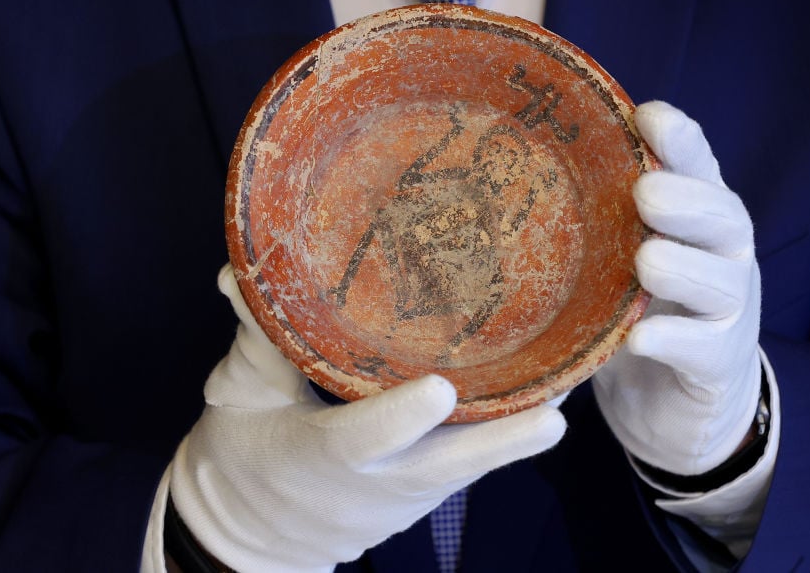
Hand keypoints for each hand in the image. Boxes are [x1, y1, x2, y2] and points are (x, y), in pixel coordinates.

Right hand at [162, 264, 566, 571]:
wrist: (250, 537)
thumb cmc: (240, 458)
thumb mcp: (237, 398)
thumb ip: (253, 340)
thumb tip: (241, 272)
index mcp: (319, 457)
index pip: (360, 439)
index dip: (399, 418)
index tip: (440, 391)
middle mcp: (374, 485)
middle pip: (445, 468)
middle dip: (502, 442)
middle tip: (552, 415)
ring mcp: (404, 497)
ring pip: (469, 469)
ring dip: (519, 434)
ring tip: (573, 383)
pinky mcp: (421, 496)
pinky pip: (469, 467)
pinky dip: (505, 436)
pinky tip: (545, 395)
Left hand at [592, 101, 761, 475]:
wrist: (674, 403)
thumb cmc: (637, 309)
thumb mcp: (617, 256)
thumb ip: (596, 217)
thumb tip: (514, 161)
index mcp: (698, 217)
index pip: (698, 168)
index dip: (680, 141)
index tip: (648, 115)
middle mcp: (724, 256)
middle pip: (723, 218)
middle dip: (688, 201)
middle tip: (646, 193)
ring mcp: (729, 311)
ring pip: (719, 281)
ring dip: (682, 269)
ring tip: (645, 261)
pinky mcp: (718, 363)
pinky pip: (700, 348)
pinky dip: (671, 341)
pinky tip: (639, 339)